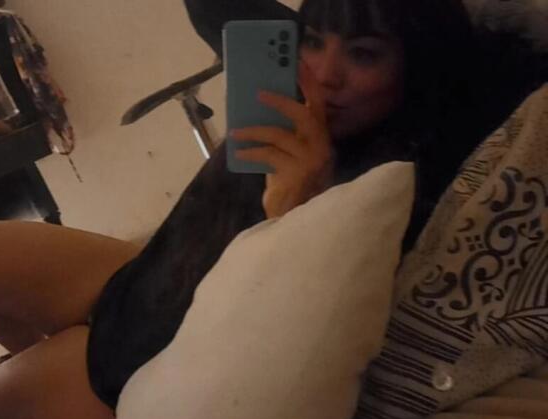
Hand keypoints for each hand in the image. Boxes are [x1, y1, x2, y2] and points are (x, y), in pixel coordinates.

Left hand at [231, 62, 334, 217]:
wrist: (290, 217)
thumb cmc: (287, 184)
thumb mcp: (286, 154)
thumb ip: (282, 134)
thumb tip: (257, 110)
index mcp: (320, 138)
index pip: (318, 104)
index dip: (309, 82)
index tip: (296, 62)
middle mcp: (321, 147)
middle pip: (304, 113)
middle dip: (282, 100)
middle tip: (259, 92)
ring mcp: (311, 160)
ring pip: (279, 134)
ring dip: (253, 131)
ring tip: (235, 133)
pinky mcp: (297, 173)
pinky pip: (269, 154)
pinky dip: (251, 152)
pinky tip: (238, 152)